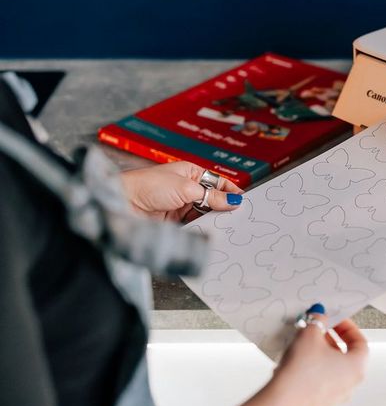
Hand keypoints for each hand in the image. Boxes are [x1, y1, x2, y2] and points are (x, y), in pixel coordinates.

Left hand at [120, 161, 243, 221]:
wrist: (122, 203)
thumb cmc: (148, 186)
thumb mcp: (186, 188)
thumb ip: (212, 196)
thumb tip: (234, 200)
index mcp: (190, 173)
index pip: (217, 182)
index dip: (230, 190)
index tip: (243, 201)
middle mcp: (186, 188)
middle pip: (212, 199)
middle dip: (223, 207)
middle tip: (238, 216)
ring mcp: (180, 205)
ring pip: (204, 213)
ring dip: (213, 219)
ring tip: (226, 226)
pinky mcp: (174, 221)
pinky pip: (194, 225)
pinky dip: (202, 228)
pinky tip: (210, 232)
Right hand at [217, 314, 367, 405]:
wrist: (281, 401)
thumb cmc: (300, 374)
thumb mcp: (310, 334)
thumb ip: (317, 320)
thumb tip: (319, 314)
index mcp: (356, 367)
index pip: (361, 341)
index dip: (348, 326)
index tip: (336, 320)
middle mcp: (350, 383)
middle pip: (348, 354)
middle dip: (333, 338)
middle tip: (321, 329)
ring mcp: (336, 395)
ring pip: (334, 367)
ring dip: (323, 352)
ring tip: (307, 342)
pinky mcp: (320, 401)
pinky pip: (322, 379)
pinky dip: (315, 367)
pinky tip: (299, 360)